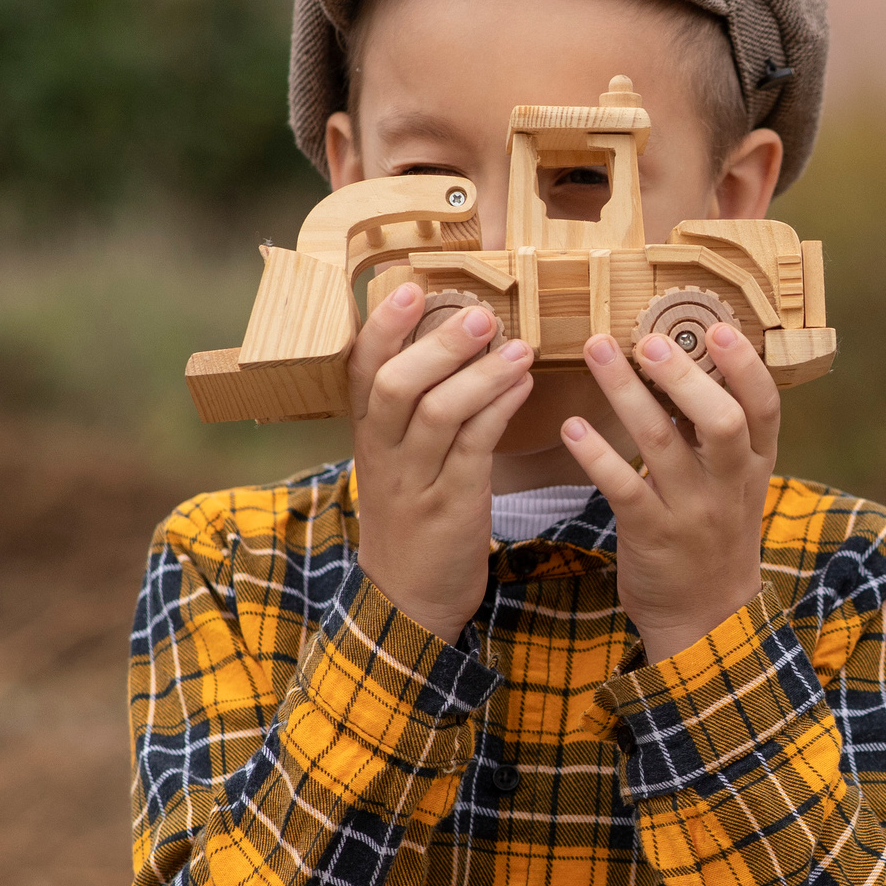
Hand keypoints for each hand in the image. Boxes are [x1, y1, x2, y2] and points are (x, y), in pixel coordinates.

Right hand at [349, 284, 538, 644]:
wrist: (408, 597)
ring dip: (482, 375)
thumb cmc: (412, 515)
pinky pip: (475, 449)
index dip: (381, 327)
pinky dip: (500, 411)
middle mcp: (384, 454)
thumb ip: (411, 408)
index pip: (360, 370)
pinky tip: (524, 386)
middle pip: (396, 386)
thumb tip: (445, 339)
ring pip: (439, 415)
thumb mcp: (396, 459)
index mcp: (367, 435)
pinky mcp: (452, 506)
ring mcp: (415, 481)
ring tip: (519, 346)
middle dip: (438, 345)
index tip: (410, 287)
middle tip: (480, 314)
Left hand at [560, 324, 778, 661]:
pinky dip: (596, 454)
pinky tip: (573, 426)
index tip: (718, 328)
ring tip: (598, 352)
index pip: (765, 407)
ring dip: (627, 393)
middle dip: (685, 375)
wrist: (706, 618)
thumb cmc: (713, 534)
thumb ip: (717, 431)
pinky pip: (624, 488)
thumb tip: (686, 356)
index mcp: (756, 465)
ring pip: (662, 443)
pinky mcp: (652, 534)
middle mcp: (729, 484)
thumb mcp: (735, 484)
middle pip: (722, 420)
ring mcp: (692, 511)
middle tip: (648, 338)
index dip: (746, 366)